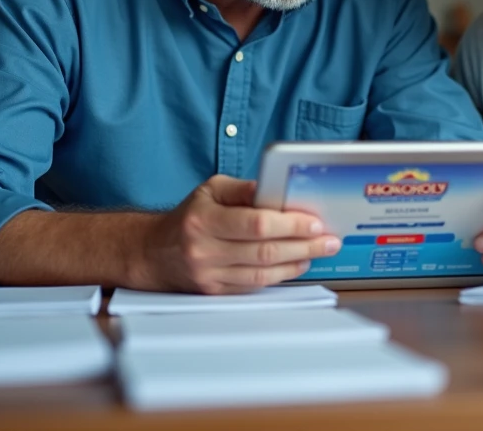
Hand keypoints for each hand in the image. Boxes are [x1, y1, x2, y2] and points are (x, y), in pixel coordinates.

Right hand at [137, 175, 341, 293]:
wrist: (153, 253)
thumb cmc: (188, 217)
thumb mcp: (210, 190)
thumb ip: (244, 190)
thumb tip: (276, 190)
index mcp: (204, 219)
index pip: (255, 224)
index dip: (289, 225)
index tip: (314, 222)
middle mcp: (205, 250)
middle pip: (265, 252)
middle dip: (304, 245)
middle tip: (329, 240)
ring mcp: (210, 275)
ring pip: (262, 274)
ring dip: (297, 262)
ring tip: (320, 251)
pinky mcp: (215, 292)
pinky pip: (254, 286)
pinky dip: (280, 276)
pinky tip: (297, 264)